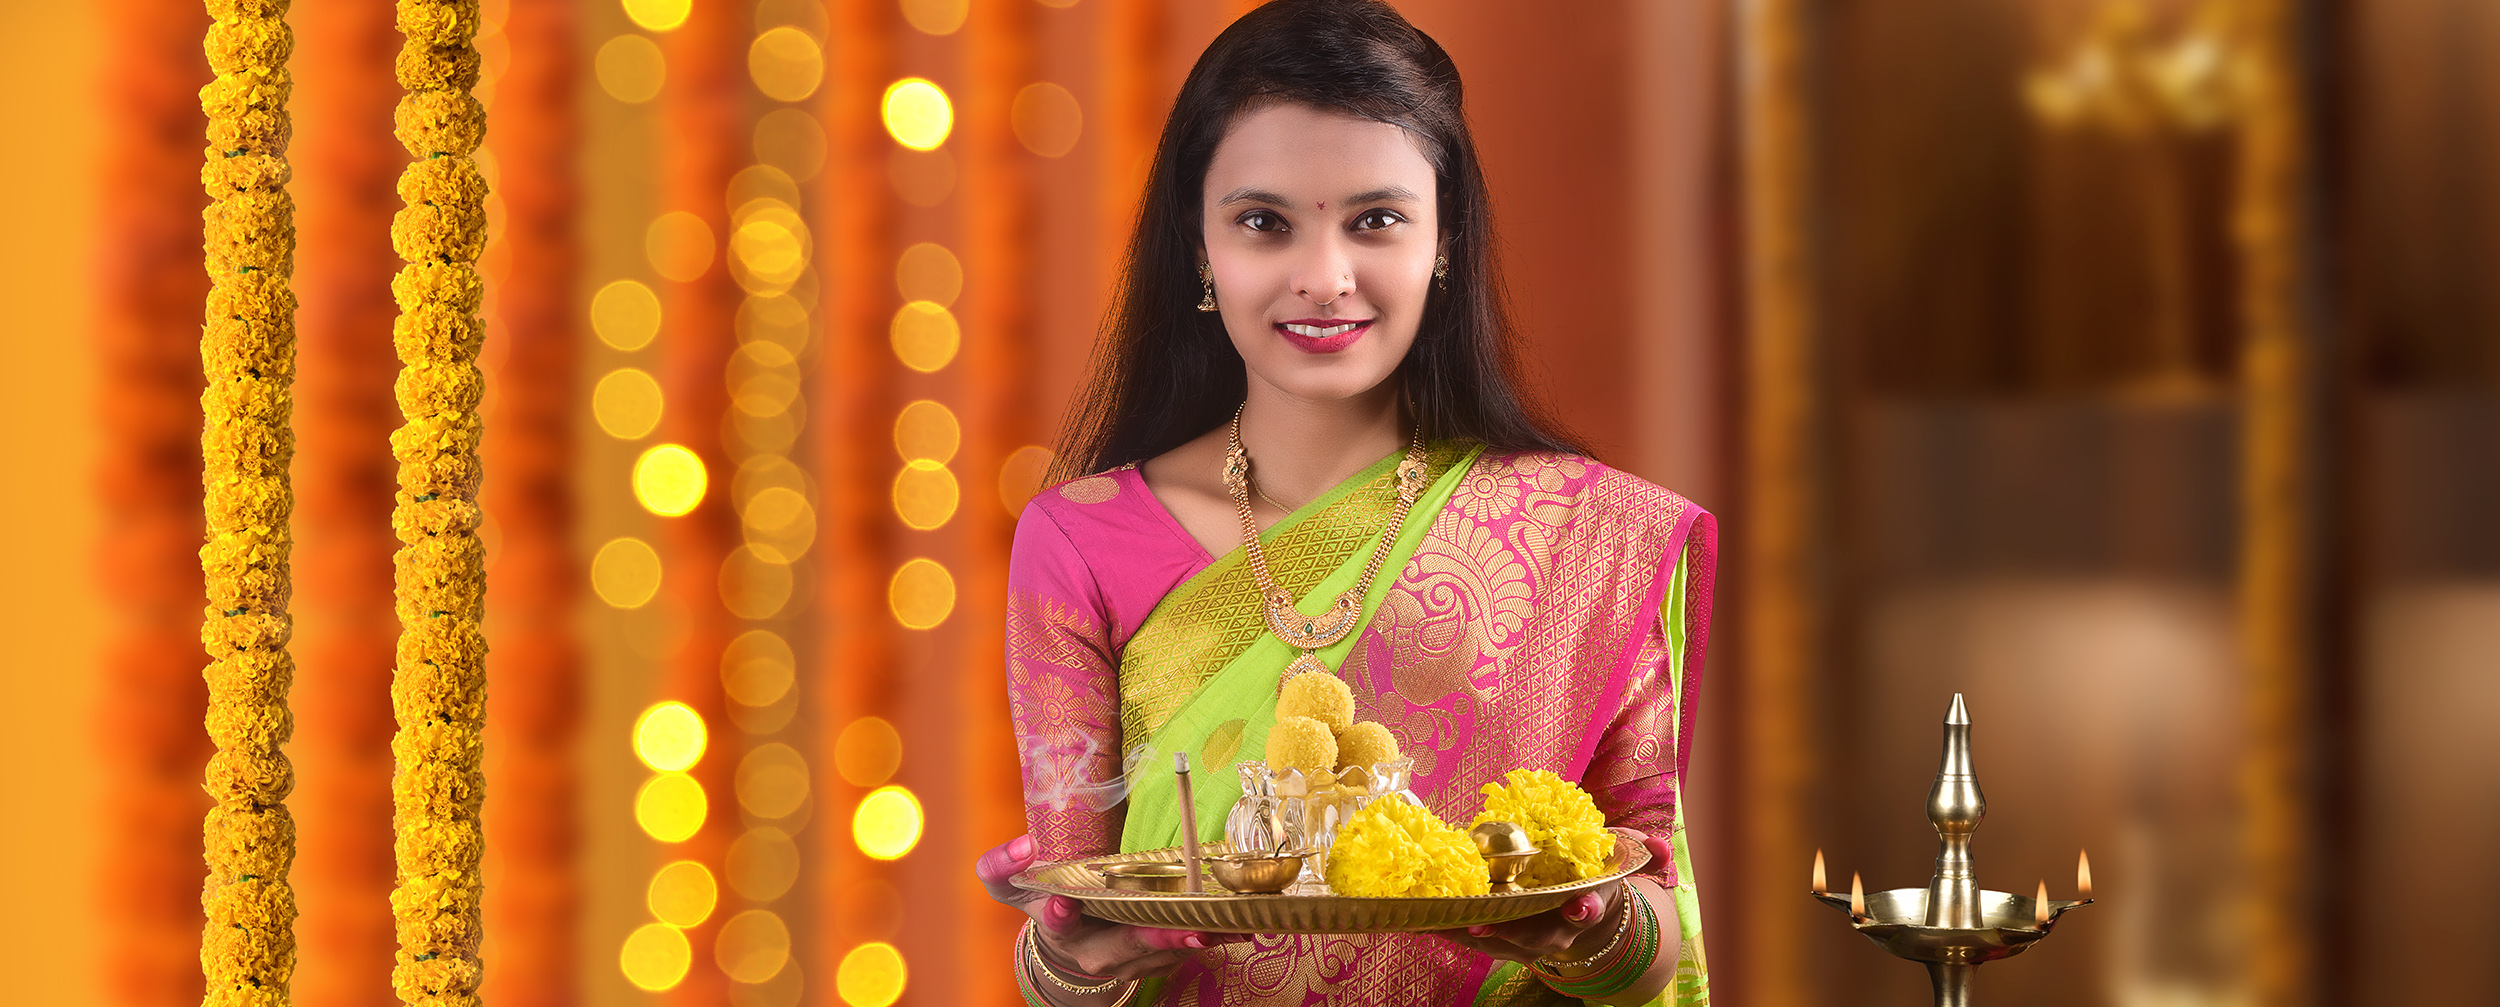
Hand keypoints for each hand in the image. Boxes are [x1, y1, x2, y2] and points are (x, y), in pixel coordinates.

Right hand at [976, 834, 1232, 985]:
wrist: (1066, 941)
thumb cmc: (1041, 901)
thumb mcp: (1010, 884)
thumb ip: (1002, 866)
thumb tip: (1024, 845)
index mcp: (1058, 927)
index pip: (1056, 924)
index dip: (1059, 915)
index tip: (1065, 905)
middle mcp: (1093, 952)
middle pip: (1123, 948)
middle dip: (1154, 938)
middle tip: (1185, 929)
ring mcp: (1127, 960)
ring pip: (1160, 953)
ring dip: (1191, 940)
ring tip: (1220, 927)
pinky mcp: (1154, 959)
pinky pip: (1181, 949)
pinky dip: (1208, 936)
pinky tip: (1236, 924)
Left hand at [1429, 830, 1673, 965]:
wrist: (1582, 917)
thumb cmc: (1596, 882)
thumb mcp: (1623, 867)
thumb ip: (1646, 856)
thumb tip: (1663, 847)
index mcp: (1586, 909)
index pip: (1588, 912)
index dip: (1584, 908)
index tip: (1580, 903)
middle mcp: (1555, 932)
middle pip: (1534, 938)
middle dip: (1508, 931)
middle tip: (1481, 923)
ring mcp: (1526, 941)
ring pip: (1496, 943)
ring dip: (1466, 933)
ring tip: (1434, 922)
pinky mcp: (1501, 941)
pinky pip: (1474, 939)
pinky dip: (1449, 931)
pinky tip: (1420, 921)